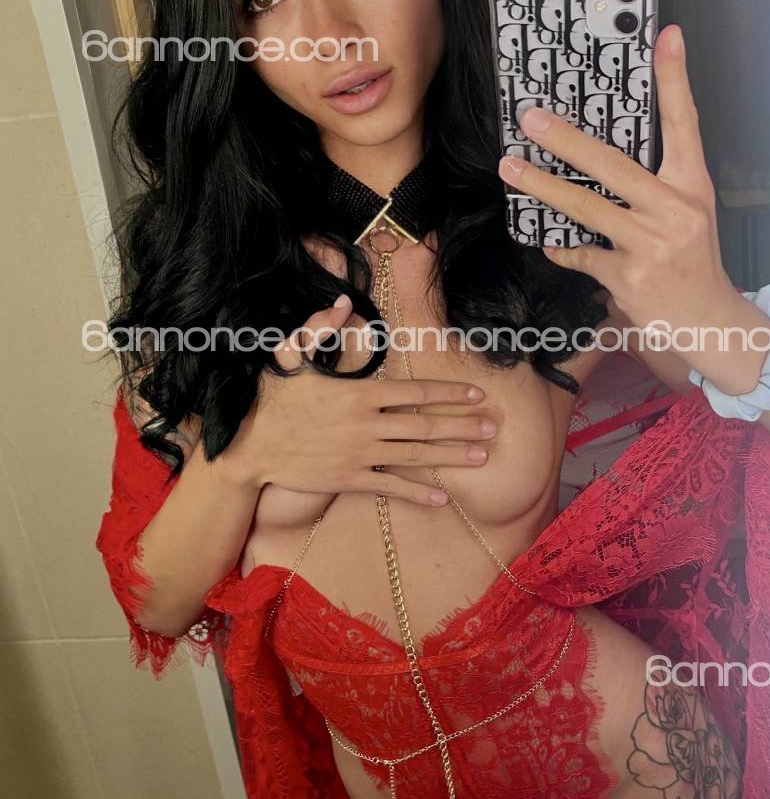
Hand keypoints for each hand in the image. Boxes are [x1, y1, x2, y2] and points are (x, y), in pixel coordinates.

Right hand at [228, 295, 496, 507]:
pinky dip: (416, 492)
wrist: (247, 448)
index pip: (416, 392)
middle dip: (462, 426)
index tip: (477, 394)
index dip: (450, 393)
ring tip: (481, 456)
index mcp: (359, 393)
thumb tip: (344, 301)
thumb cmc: (270, 398)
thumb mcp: (289, 355)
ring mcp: (360, 454)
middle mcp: (366, 425)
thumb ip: (319, 327)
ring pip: (415, 456)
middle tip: (494, 428)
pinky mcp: (349, 479)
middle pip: (424, 425)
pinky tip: (441, 497)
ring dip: (450, 456)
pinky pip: (390, 485)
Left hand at [496, 24, 767, 393]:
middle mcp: (675, 210)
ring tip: (511, 168)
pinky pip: (581, 254)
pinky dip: (562, 249)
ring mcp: (651, 244)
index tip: (666, 35)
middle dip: (567, 140)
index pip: (685, 123)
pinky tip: (548, 242)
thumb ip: (655, 182)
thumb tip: (599, 152)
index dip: (675, 79)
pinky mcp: (629, 276)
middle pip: (614, 164)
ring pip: (587, 208)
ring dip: (543, 187)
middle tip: (532, 118)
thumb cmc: (691, 259)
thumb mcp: (687, 212)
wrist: (707, 322)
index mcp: (692, 185)